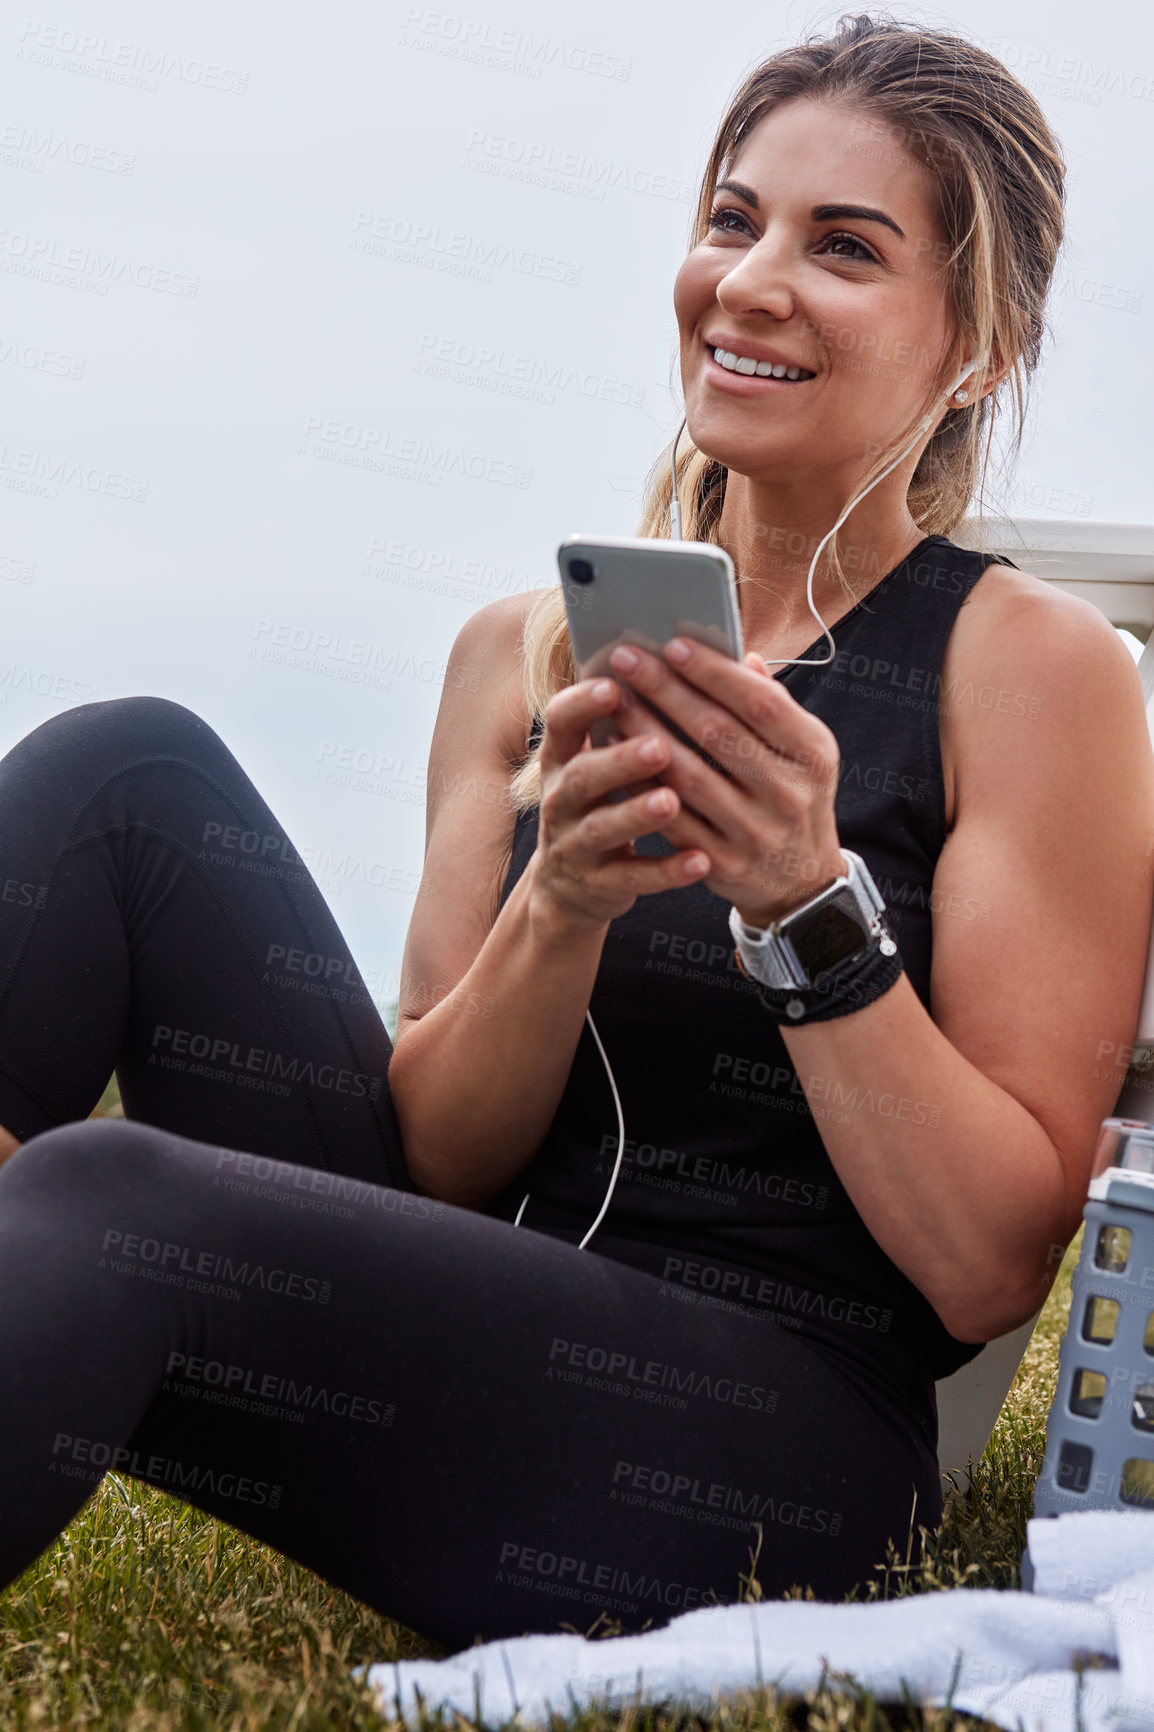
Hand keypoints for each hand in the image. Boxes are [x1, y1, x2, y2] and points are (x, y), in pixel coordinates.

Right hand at [531, 675, 713, 930]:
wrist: (573, 885)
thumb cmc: (605, 801)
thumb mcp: (604, 760)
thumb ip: (636, 717)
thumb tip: (685, 660)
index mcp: (565, 756)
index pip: (561, 721)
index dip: (582, 703)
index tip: (613, 683)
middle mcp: (562, 798)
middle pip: (583, 776)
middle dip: (619, 760)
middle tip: (658, 745)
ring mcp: (576, 844)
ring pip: (603, 829)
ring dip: (637, 814)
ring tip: (672, 801)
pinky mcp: (599, 883)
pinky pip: (632, 878)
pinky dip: (665, 871)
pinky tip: (699, 861)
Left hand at [603, 636, 845, 925]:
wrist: (800, 880)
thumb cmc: (792, 795)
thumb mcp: (802, 750)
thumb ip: (773, 704)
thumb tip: (740, 655)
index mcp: (811, 754)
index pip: (760, 703)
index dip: (714, 672)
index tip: (672, 644)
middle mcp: (788, 794)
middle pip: (717, 734)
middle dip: (667, 691)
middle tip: (628, 660)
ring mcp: (756, 833)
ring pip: (688, 776)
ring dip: (644, 733)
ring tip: (615, 700)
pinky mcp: (724, 864)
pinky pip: (672, 818)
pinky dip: (640, 783)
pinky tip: (616, 753)